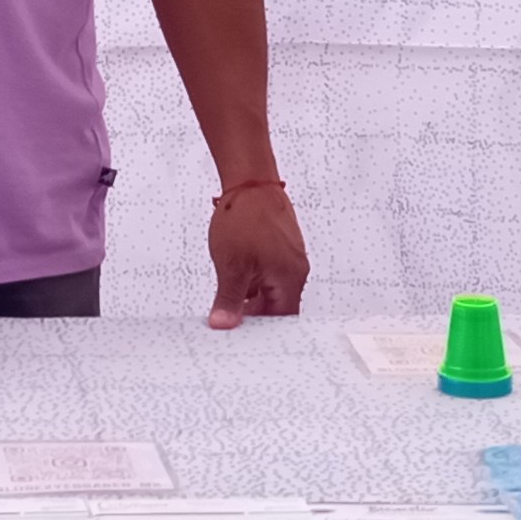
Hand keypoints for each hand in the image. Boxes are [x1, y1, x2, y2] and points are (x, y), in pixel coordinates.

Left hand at [205, 183, 307, 328]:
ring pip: (270, 290)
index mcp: (291, 279)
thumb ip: (230, 300)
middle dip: (253, 315)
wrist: (249, 181)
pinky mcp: (279, 247)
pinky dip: (251, 280)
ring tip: (226, 299)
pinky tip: (232, 279)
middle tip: (228, 321)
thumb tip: (225, 324)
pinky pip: (267, 273)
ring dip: (249, 297)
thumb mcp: (232, 266)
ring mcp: (288, 257)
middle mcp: (295, 270)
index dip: (262, 332)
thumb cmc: (246, 217)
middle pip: (276, 307)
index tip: (241, 338)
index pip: (281, 320)